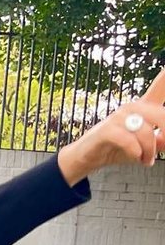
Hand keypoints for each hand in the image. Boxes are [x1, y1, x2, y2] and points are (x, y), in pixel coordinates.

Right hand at [57, 68, 164, 184]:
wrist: (87, 158)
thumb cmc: (116, 148)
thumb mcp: (144, 146)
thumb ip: (159, 141)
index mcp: (144, 107)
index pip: (161, 85)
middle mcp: (132, 107)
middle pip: (162, 115)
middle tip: (162, 149)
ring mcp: (118, 117)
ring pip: (146, 131)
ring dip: (148, 150)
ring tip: (146, 160)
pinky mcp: (106, 130)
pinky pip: (128, 140)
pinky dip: (135, 151)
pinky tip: (136, 157)